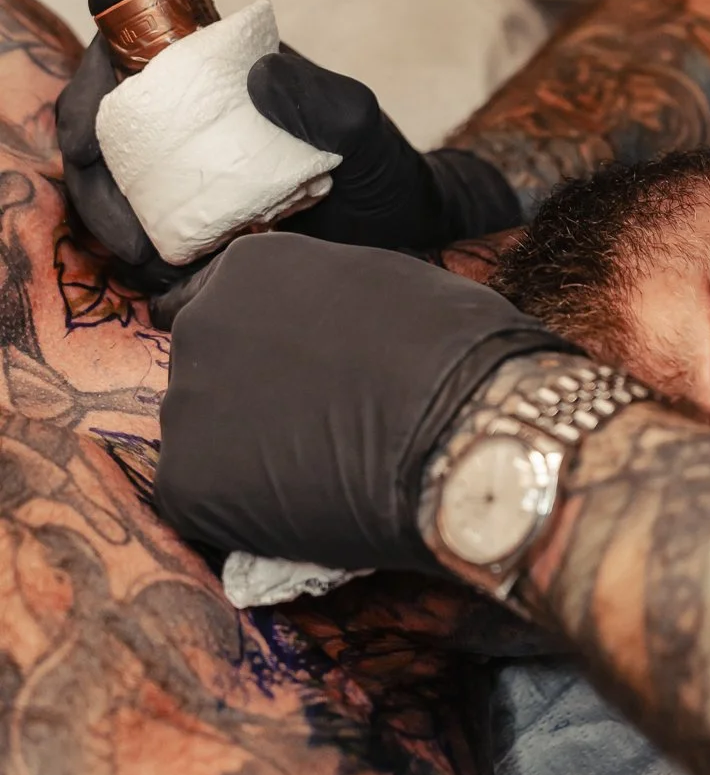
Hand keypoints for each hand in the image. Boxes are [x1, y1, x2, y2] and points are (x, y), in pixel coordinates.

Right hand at [57, 37, 519, 280]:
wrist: (412, 239)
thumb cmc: (386, 170)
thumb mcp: (363, 127)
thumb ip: (324, 101)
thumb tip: (260, 74)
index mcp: (220, 76)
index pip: (130, 60)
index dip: (92, 92)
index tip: (83, 141)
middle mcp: (195, 125)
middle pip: (108, 141)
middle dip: (98, 187)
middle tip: (129, 242)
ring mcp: (193, 182)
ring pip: (121, 200)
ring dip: (122, 234)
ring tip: (160, 269)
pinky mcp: (201, 238)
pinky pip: (157, 255)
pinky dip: (159, 277)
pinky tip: (183, 294)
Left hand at [156, 231, 569, 572]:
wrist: (460, 424)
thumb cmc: (448, 343)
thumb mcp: (381, 280)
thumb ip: (325, 299)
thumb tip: (326, 326)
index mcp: (248, 265)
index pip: (225, 300)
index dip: (261, 340)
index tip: (290, 369)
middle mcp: (200, 325)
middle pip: (208, 366)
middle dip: (246, 393)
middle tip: (307, 422)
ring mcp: (186, 406)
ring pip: (203, 434)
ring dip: (242, 451)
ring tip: (313, 470)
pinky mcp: (185, 485)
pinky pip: (204, 499)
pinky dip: (242, 509)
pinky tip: (301, 507)